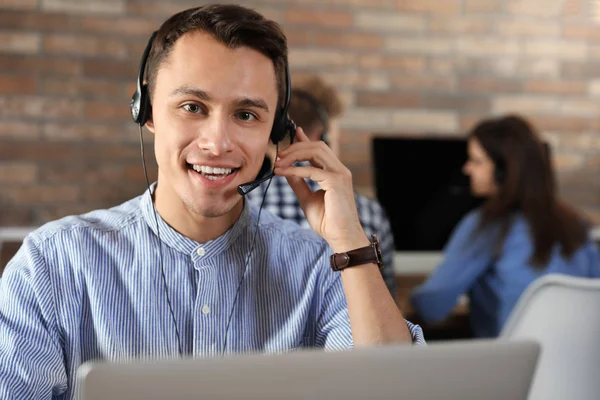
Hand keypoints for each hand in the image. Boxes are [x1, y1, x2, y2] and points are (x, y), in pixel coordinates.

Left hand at [273, 127, 367, 251]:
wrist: (341, 236)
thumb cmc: (327, 221)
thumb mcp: (306, 198)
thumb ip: (298, 183)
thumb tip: (286, 170)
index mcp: (334, 172)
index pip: (319, 150)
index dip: (305, 140)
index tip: (293, 134)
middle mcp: (339, 170)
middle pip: (317, 146)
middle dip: (296, 147)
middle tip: (279, 155)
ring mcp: (340, 174)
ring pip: (316, 151)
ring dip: (294, 154)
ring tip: (279, 162)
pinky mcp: (337, 181)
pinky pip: (312, 170)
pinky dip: (295, 170)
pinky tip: (283, 172)